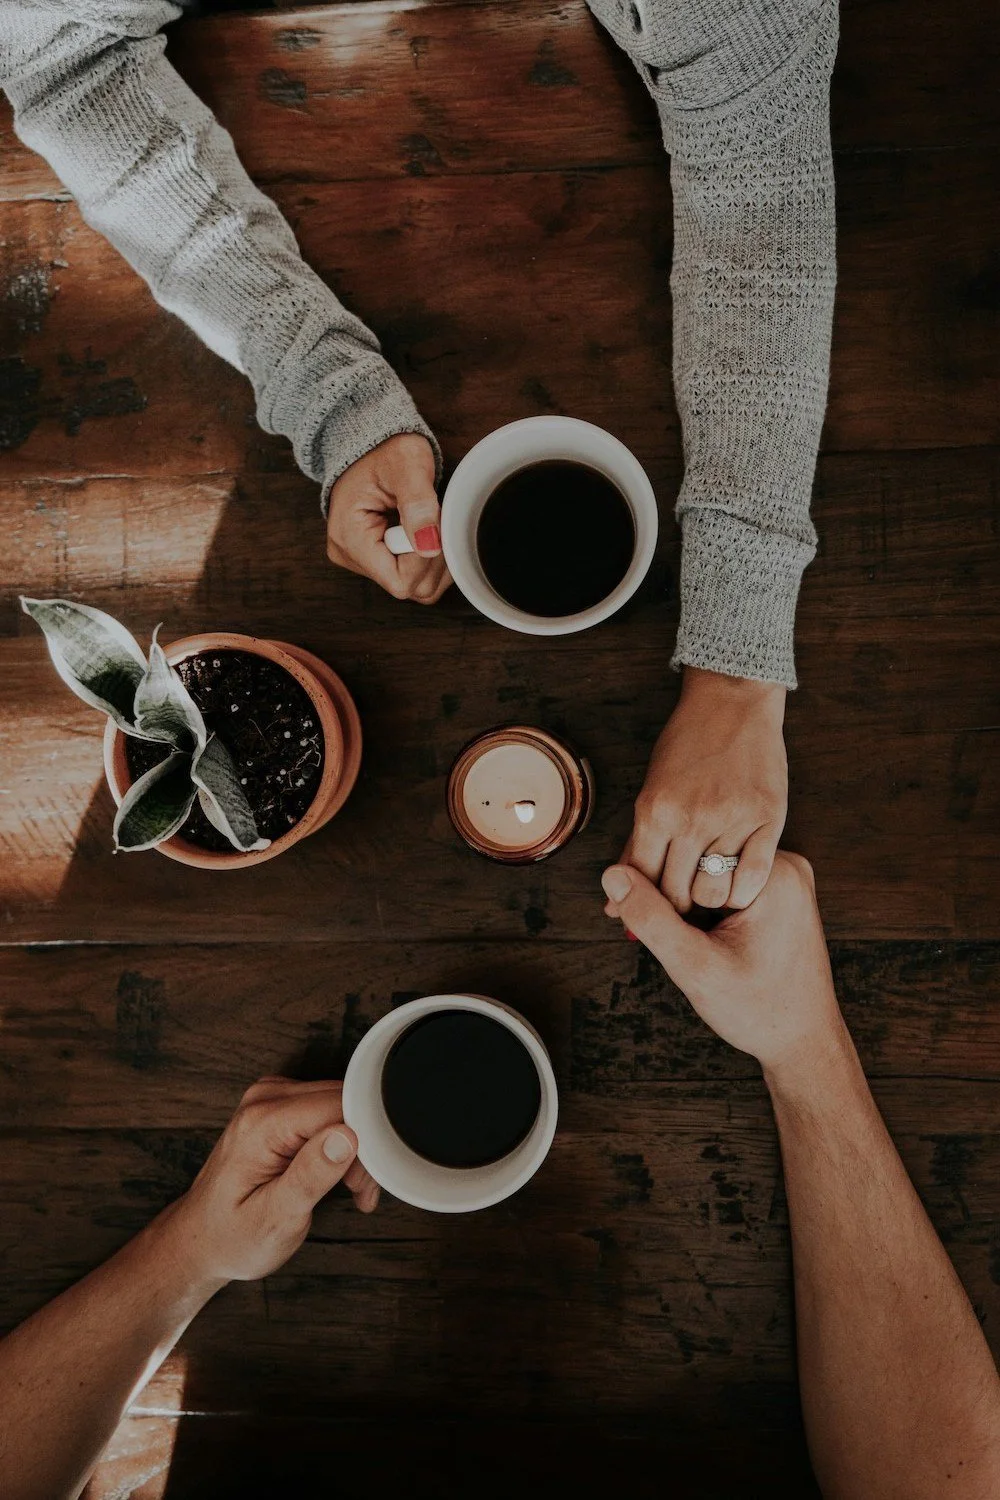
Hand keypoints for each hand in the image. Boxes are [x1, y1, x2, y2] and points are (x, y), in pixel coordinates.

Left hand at [161, 1078, 379, 1285]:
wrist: (202, 1237)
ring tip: (349, 1189)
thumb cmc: (233, 1236)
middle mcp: (266, 1098)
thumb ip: (311, 1176)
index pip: (341, 1105)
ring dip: (356, 1147)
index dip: (366, 1140)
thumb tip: (347, 1136)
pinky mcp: (281, 1104)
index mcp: (263, 1122)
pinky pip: (330, 1110)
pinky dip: (342, 1142)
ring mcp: (272, 1096)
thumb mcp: (275, 1220)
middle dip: (364, 1147)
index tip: (364, 1180)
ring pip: (343, 1105)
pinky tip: (336, 1173)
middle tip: (359, 1191)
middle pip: (345, 1101)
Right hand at [326, 433, 450, 603]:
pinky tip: (427, 532)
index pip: (400, 580)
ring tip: (431, 523)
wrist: (373, 442)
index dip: (427, 559)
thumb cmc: (387, 449)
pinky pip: (412, 576)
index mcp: (349, 537)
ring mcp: (361, 560)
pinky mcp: (374, 559)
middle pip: (409, 588)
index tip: (435, 524)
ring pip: (415, 587)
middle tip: (437, 520)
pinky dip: (428, 559)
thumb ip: (419, 504)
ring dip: (434, 559)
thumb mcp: (407, 465)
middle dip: (434, 558)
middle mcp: (350, 555)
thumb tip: (429, 546)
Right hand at [601, 853, 844, 1074]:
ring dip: (680, 898)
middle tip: (627, 919)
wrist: (804, 1042)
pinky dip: (700, 905)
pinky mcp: (779, 895)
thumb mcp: (696, 966)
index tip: (623, 908)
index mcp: (775, 872)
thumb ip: (651, 919)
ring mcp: (785, 879)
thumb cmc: (760, 1010)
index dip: (652, 877)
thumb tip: (612, 875)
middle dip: (664, 888)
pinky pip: (725, 885)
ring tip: (659, 929)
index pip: (694, 851)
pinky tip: (686, 932)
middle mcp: (785, 866)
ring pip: (710, 872)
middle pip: (702, 858)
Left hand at [620, 667, 786, 913]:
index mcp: (655, 811)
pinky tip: (735, 889)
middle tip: (680, 913)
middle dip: (673, 912)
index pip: (641, 882)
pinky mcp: (768, 819)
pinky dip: (741, 894)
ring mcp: (731, 820)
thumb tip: (613, 902)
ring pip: (712, 891)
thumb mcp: (652, 789)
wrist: (732, 700)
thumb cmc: (686, 744)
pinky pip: (753, 877)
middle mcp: (691, 819)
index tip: (648, 918)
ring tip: (708, 895)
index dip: (641, 909)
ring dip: (707, 903)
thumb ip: (636, 847)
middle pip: (675, 895)